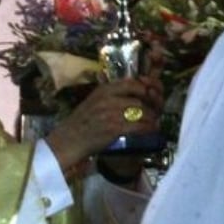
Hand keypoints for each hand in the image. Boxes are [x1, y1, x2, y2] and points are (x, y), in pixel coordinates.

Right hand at [44, 77, 162, 170]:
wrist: (69, 140)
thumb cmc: (81, 122)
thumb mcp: (92, 101)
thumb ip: (109, 95)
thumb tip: (130, 90)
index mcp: (103, 90)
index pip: (131, 83)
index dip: (144, 89)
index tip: (149, 96)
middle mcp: (108, 99)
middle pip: (139, 98)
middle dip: (150, 106)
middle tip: (154, 112)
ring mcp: (111, 113)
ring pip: (142, 112)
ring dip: (151, 118)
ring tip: (154, 122)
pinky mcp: (115, 129)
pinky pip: (139, 126)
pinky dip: (148, 129)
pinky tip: (151, 130)